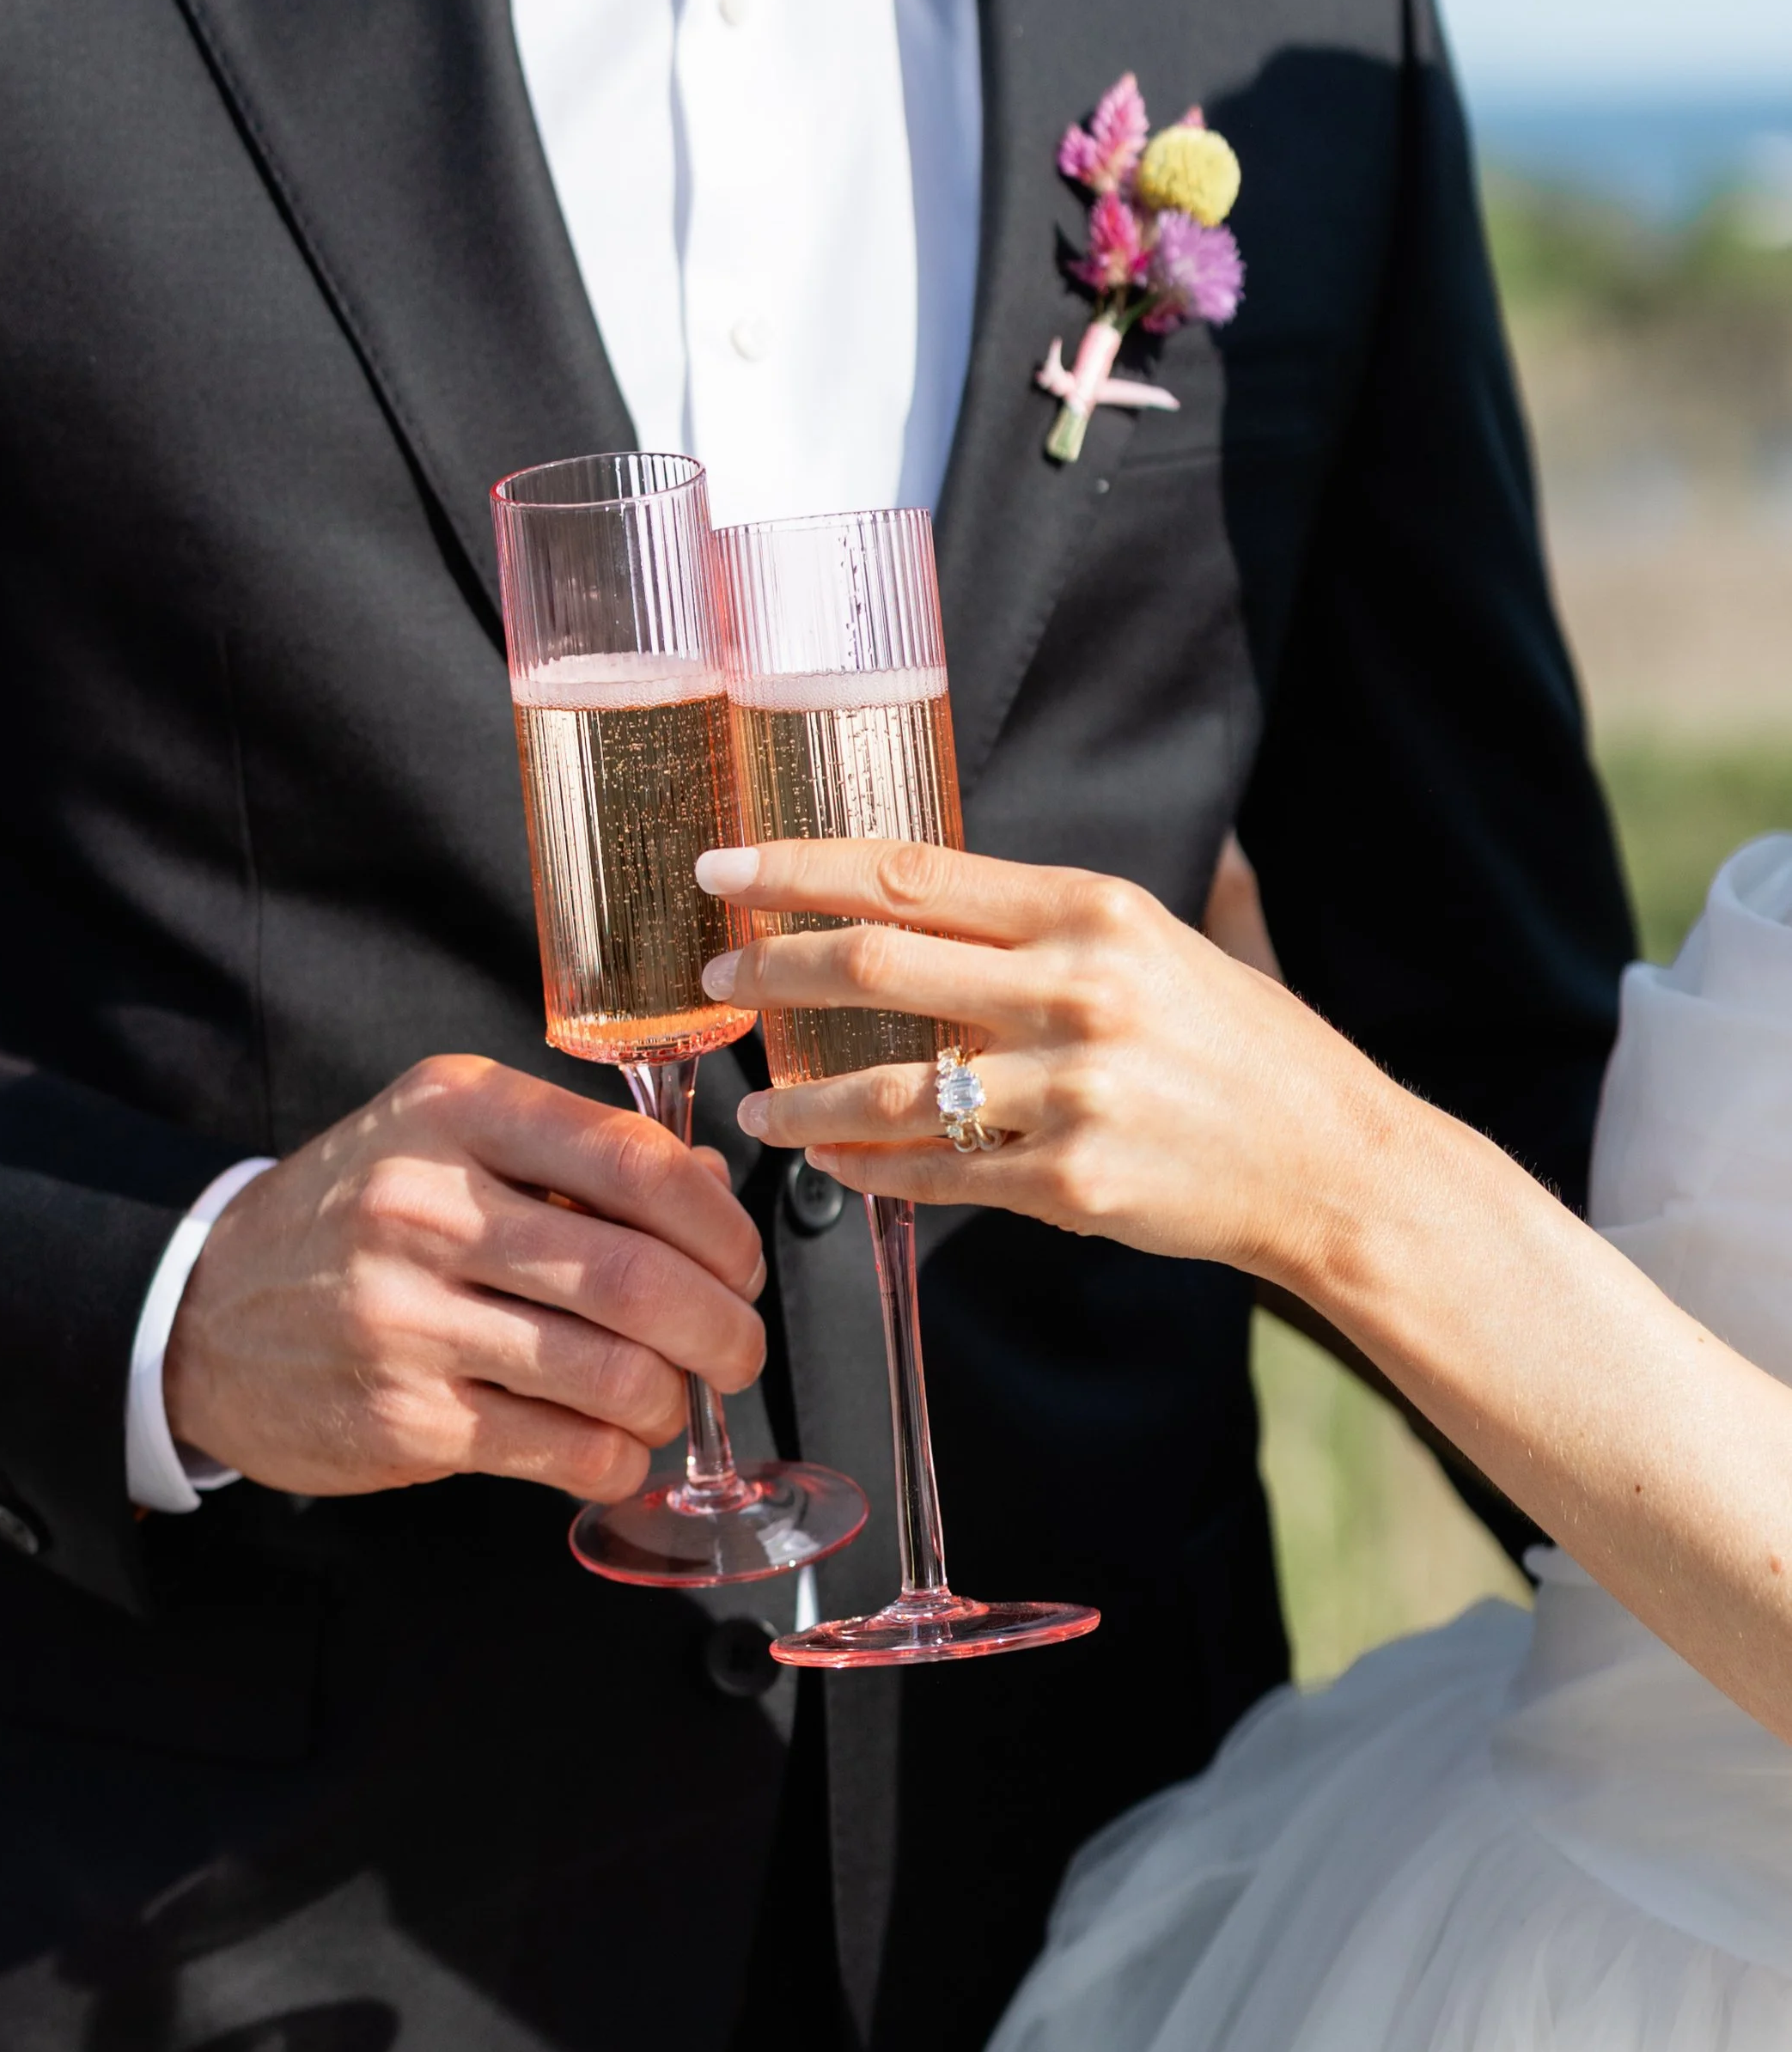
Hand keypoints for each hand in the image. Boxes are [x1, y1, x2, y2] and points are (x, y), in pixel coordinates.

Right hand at [165, 1055, 765, 1503]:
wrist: (203, 1315)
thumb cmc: (352, 1223)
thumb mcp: (447, 1143)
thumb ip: (577, 1159)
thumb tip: (710, 1194)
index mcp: (454, 1112)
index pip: (634, 1162)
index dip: (721, 1226)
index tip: (741, 1265)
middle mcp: (426, 1206)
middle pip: (638, 1278)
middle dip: (724, 1331)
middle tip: (737, 1353)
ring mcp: (408, 1318)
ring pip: (612, 1374)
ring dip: (672, 1403)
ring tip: (667, 1402)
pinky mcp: (404, 1417)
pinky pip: (562, 1450)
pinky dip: (616, 1460)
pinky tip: (609, 1448)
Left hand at [697, 840, 1397, 1288]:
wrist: (1333, 1165)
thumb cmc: (1246, 1051)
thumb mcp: (1166, 946)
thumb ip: (1055, 922)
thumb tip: (947, 887)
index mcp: (1090, 912)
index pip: (908, 874)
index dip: (797, 870)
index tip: (723, 872)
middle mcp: (1074, 990)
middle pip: (873, 967)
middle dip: (773, 973)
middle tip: (717, 983)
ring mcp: (1068, 1091)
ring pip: (886, 1091)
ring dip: (804, 1101)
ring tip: (761, 1107)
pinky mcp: (1068, 1181)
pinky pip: (932, 1176)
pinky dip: (868, 1172)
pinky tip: (832, 1166)